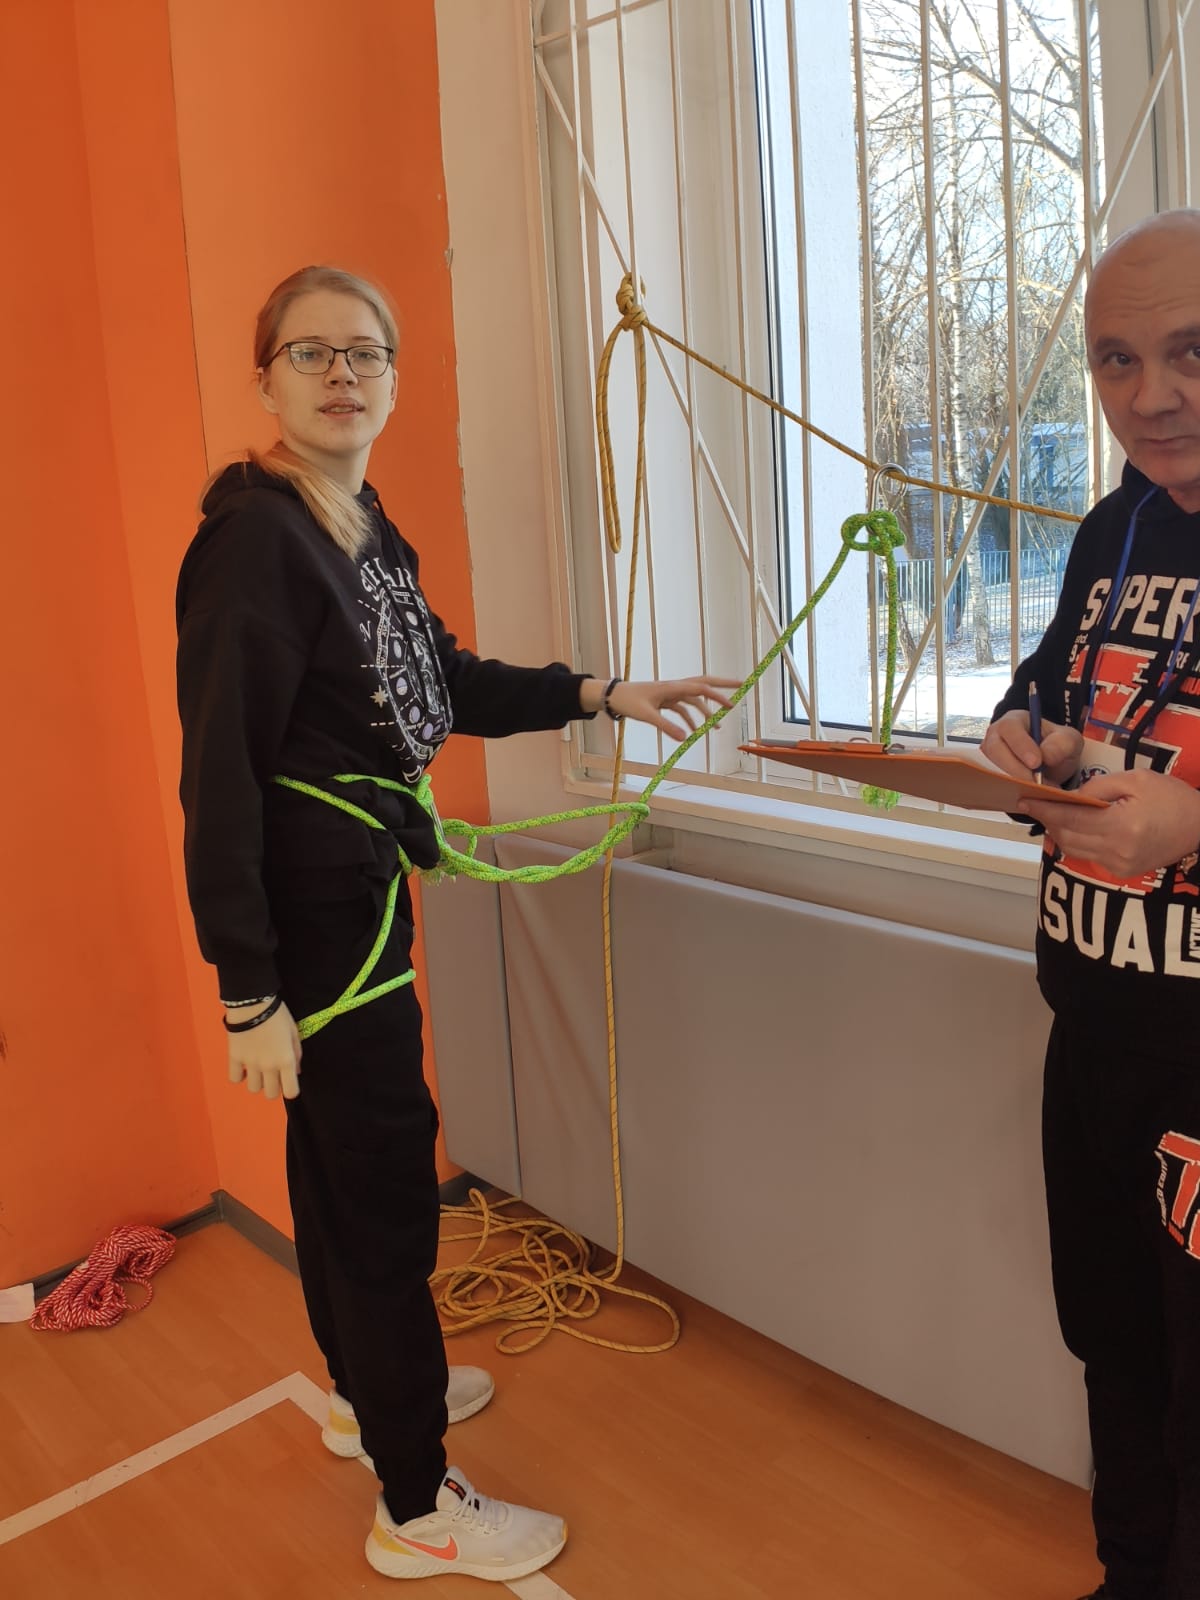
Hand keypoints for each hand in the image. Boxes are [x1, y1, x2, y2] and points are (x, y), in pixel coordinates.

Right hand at [226, 1001, 301, 1099]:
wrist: (252, 1003)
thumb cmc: (277, 1015)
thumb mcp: (294, 1032)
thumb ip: (297, 1054)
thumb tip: (296, 1071)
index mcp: (285, 1060)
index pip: (290, 1092)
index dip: (291, 1089)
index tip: (289, 1081)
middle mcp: (268, 1066)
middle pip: (270, 1094)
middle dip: (274, 1087)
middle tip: (274, 1074)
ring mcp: (250, 1064)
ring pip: (253, 1089)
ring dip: (257, 1081)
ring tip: (258, 1068)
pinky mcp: (234, 1058)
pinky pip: (234, 1078)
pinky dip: (239, 1075)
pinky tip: (244, 1066)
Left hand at [583, 675, 739, 740]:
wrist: (613, 696)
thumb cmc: (628, 701)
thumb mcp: (647, 716)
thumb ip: (666, 726)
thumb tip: (686, 738)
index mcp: (673, 687)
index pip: (701, 689)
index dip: (719, 696)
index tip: (732, 705)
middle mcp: (675, 687)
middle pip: (704, 683)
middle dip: (723, 685)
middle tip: (743, 685)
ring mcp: (671, 693)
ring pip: (695, 699)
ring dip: (706, 712)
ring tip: (716, 728)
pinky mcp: (665, 700)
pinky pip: (683, 708)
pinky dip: (690, 719)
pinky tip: (694, 733)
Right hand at [980, 708, 1082, 788]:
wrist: (1051, 765)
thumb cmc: (1057, 747)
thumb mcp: (1069, 741)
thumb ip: (1062, 744)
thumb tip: (1046, 756)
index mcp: (1014, 721)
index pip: (1010, 728)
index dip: (1021, 745)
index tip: (1036, 763)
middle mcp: (995, 736)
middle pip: (994, 750)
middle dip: (1015, 769)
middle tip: (1035, 784)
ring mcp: (988, 756)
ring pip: (990, 769)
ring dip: (1011, 782)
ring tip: (1035, 792)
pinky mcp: (989, 774)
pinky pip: (992, 783)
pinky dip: (1008, 791)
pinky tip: (1025, 796)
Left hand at [1024, 768, 1199, 879]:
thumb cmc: (1171, 798)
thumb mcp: (1136, 780)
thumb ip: (1098, 788)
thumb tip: (1069, 797)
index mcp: (1121, 825)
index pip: (1070, 818)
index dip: (1044, 809)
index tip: (1024, 800)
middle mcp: (1117, 850)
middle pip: (1067, 837)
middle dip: (1048, 820)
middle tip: (1034, 804)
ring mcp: (1119, 865)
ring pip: (1074, 849)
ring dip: (1059, 832)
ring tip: (1050, 814)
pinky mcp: (1122, 872)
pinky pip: (1089, 856)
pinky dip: (1077, 841)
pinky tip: (1073, 827)